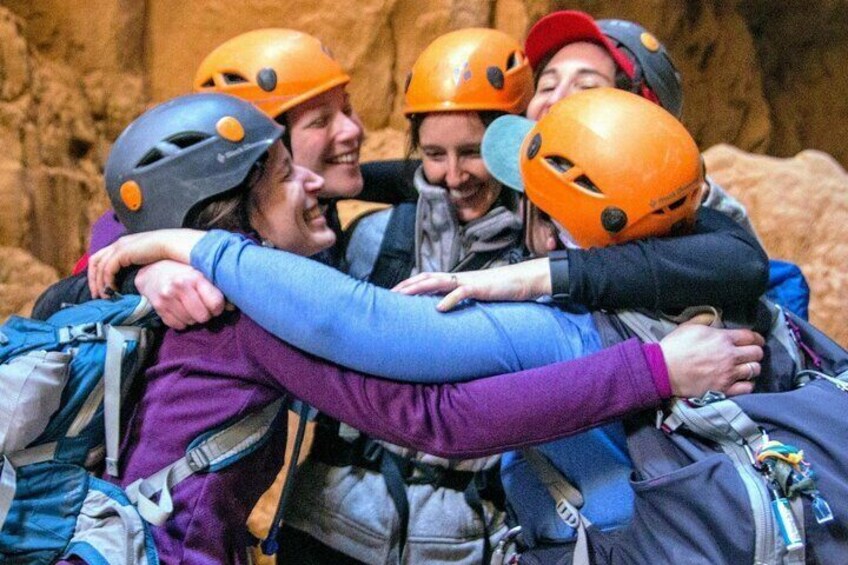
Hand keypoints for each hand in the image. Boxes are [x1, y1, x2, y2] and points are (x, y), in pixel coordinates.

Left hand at [87, 229, 204, 297]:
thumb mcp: (149, 260)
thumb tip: (136, 281)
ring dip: (99, 283)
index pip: (102, 258)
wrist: (175, 244)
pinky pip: (107, 269)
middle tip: (97, 296)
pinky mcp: (123, 252)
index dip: (98, 274)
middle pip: (95, 261)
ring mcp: (119, 247)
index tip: (103, 289)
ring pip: (98, 266)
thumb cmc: (168, 253)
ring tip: (105, 297)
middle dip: (93, 280)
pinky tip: (113, 290)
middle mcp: (119, 244)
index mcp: (124, 244)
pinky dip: (107, 281)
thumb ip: (139, 267)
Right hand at [136, 261, 225, 328]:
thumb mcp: (202, 273)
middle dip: (206, 314)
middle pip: (203, 317)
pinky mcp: (158, 308)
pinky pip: (178, 326)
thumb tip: (232, 306)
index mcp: (194, 277)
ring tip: (191, 306)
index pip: (215, 303)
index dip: (218, 307)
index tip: (215, 303)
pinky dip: (182, 321)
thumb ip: (218, 287)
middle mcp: (179, 286)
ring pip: (190, 322)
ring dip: (193, 318)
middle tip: (203, 306)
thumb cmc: (184, 272)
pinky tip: (181, 310)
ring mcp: (166, 298)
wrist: (153, 271)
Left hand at [392, 258, 552, 311]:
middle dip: (407, 285)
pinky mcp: (480, 288)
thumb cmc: (500, 290)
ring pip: (438, 281)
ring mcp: (469, 281)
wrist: (523, 281)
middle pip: (427, 277)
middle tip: (390, 295)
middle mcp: (459, 278)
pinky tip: (439, 309)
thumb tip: (445, 309)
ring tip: (403, 297)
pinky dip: (449, 300)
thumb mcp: (476, 296)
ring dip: (419, 288)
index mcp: (457, 280)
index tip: (394, 293)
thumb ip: (461, 299)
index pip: (428, 278)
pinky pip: (462, 293)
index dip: (410, 284)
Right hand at [660, 324, 763, 397]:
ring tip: (745, 368)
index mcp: (723, 338)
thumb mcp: (688, 326)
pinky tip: (741, 381)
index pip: (751, 336)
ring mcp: (728, 374)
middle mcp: (730, 356)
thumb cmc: (674, 347)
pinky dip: (747, 384)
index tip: (755, 340)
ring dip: (751, 368)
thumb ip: (705, 320)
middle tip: (750, 354)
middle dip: (755, 352)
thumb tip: (714, 317)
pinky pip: (747, 387)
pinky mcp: (724, 389)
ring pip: (754, 370)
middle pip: (757, 353)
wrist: (663, 370)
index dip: (756, 338)